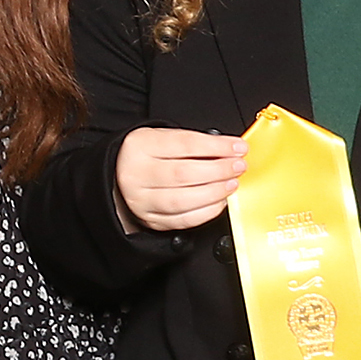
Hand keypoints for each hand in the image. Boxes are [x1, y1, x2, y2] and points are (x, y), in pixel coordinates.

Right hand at [111, 127, 245, 232]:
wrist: (121, 176)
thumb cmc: (149, 155)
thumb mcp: (165, 139)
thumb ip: (195, 144)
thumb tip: (231, 152)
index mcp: (141, 146)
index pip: (184, 144)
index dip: (216, 146)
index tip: (239, 147)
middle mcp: (136, 174)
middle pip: (183, 174)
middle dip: (218, 170)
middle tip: (238, 166)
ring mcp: (141, 200)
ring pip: (182, 200)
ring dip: (214, 192)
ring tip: (232, 184)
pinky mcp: (150, 220)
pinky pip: (182, 220)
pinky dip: (206, 212)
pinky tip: (220, 202)